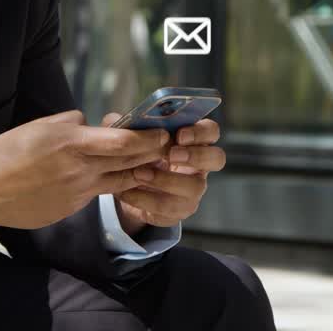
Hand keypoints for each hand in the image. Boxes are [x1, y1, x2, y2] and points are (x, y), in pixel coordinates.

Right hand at [0, 110, 169, 232]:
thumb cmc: (6, 152)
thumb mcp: (39, 126)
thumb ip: (71, 125)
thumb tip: (90, 126)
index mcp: (70, 143)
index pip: (123, 141)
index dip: (148, 137)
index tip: (162, 132)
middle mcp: (79, 170)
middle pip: (128, 162)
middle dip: (151, 153)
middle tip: (166, 145)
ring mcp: (76, 193)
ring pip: (118, 181)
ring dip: (135, 171)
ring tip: (148, 162)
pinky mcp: (70, 208)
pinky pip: (95, 193)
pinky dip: (104, 183)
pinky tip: (107, 176)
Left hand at [100, 115, 225, 235]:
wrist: (127, 187)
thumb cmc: (135, 154)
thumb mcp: (129, 136)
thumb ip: (125, 126)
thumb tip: (115, 120)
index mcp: (192, 140)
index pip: (211, 131)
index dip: (201, 131)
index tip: (179, 134)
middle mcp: (199, 165)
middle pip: (217, 158)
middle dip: (196, 155)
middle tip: (171, 155)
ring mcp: (192, 190)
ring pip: (195, 187)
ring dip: (166, 180)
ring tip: (139, 173)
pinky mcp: (178, 211)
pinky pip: (169, 209)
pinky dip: (146, 199)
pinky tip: (128, 192)